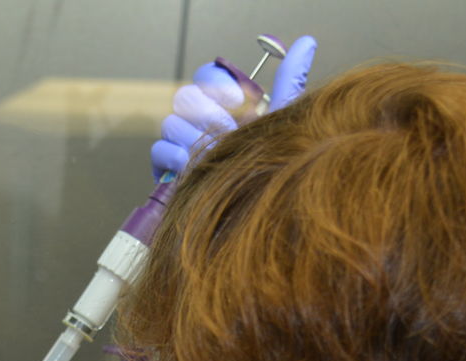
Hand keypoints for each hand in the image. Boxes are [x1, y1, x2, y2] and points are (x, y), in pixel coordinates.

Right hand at [149, 36, 318, 179]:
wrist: (254, 212)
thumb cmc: (269, 170)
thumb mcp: (282, 123)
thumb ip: (289, 81)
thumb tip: (306, 43)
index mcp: (227, 108)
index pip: (207, 76)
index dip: (218, 84)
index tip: (236, 100)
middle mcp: (204, 123)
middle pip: (186, 96)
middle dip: (208, 114)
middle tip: (227, 134)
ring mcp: (183, 145)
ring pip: (171, 122)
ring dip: (194, 138)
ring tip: (215, 155)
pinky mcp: (168, 169)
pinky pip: (158, 149)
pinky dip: (174, 156)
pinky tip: (192, 167)